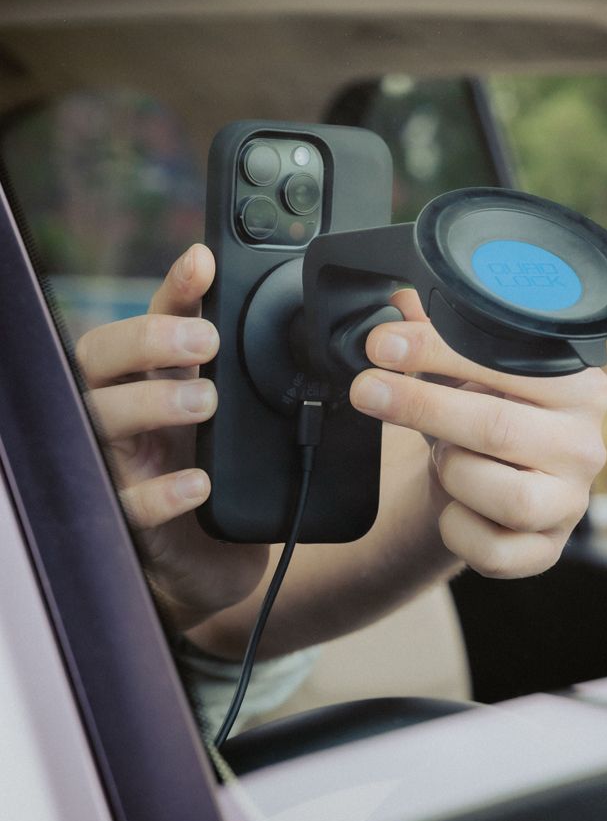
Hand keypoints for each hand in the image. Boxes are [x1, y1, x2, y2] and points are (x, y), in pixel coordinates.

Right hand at [75, 244, 268, 631]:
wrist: (218, 558)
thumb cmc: (220, 467)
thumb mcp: (239, 413)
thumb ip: (250, 369)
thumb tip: (293, 311)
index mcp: (153, 376)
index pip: (149, 318)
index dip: (172, 289)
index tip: (203, 263)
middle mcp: (126, 409)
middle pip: (100, 357)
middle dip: (147, 340)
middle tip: (204, 342)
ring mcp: (122, 462)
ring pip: (102, 421)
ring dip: (153, 403)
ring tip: (205, 402)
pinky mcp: (131, 520)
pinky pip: (128, 504)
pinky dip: (161, 493)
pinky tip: (198, 484)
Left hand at [351, 289, 606, 578]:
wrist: (492, 479)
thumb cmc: (484, 414)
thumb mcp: (464, 371)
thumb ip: (436, 332)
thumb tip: (397, 301)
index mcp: (577, 385)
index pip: (510, 364)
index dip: (438, 351)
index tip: (383, 345)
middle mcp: (583, 443)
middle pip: (498, 427)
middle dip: (420, 406)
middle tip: (367, 390)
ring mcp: (570, 501)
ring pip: (505, 495)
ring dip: (454, 473)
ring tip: (444, 457)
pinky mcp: (547, 550)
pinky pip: (496, 550)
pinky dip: (459, 530)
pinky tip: (452, 507)